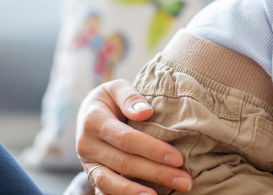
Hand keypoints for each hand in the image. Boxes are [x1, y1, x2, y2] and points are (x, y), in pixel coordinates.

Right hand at [76, 79, 193, 194]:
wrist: (87, 113)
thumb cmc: (110, 99)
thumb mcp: (116, 88)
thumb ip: (130, 97)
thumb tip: (145, 112)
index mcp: (94, 121)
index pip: (127, 139)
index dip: (153, 150)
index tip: (178, 158)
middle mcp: (88, 145)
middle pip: (125, 163)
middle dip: (157, 173)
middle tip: (185, 181)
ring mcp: (88, 163)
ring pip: (112, 182)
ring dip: (137, 193)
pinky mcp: (92, 175)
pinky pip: (104, 191)